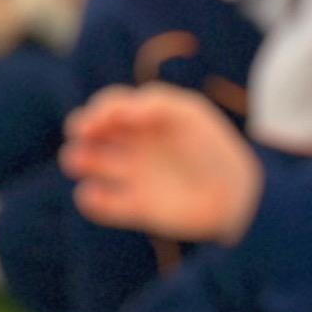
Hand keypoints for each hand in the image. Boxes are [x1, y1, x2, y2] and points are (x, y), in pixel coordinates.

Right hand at [57, 85, 259, 242]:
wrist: (236, 198)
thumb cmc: (214, 149)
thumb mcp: (189, 115)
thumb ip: (154, 104)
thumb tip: (120, 112)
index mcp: (150, 118)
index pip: (112, 106)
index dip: (99, 109)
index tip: (96, 118)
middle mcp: (138, 144)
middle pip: (95, 132)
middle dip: (82, 130)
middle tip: (79, 134)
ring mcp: (135, 175)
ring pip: (92, 164)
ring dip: (77, 160)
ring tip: (76, 161)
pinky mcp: (137, 208)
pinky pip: (103, 204)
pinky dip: (92, 200)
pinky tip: (92, 195)